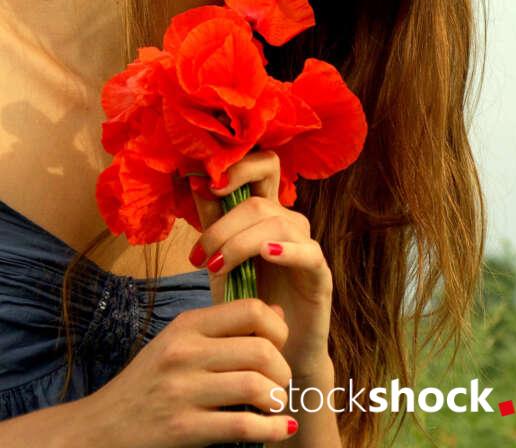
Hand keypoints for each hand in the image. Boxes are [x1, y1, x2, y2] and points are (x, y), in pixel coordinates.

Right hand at [78, 299, 297, 447]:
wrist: (101, 426)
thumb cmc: (148, 381)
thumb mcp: (179, 341)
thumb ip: (225, 327)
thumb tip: (278, 313)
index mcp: (187, 325)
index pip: (251, 309)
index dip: (278, 327)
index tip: (278, 345)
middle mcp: (185, 352)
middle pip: (261, 349)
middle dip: (282, 369)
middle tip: (279, 382)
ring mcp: (183, 390)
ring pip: (256, 386)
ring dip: (277, 399)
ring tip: (274, 404)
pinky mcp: (183, 428)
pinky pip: (242, 426)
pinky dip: (271, 429)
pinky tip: (280, 429)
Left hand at [190, 150, 333, 379]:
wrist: (272, 350)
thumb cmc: (245, 302)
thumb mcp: (220, 259)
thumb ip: (212, 220)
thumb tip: (196, 180)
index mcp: (265, 213)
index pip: (264, 166)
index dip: (240, 166)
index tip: (210, 184)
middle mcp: (288, 222)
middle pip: (259, 200)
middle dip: (224, 225)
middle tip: (202, 255)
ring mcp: (306, 246)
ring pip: (278, 222)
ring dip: (240, 243)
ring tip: (217, 269)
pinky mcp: (319, 274)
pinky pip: (307, 251)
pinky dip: (286, 249)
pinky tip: (266, 254)